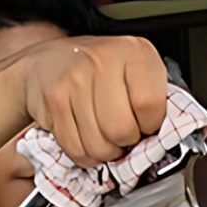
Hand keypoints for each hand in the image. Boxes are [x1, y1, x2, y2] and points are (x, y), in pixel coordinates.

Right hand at [20, 35, 167, 167]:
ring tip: (103, 136)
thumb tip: (160, 141)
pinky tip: (84, 138)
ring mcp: (75, 79)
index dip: (149, 126)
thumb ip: (152, 101)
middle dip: (125, 143)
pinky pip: (77, 149)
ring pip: (99, 146)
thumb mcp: (135, 74)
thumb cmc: (99, 74)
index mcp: (134, 52)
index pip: (150, 106)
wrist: (46, 63)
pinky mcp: (54, 99)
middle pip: (122, 130)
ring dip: (104, 152)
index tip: (144, 125)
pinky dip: (84, 155)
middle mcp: (103, 60)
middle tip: (121, 135)